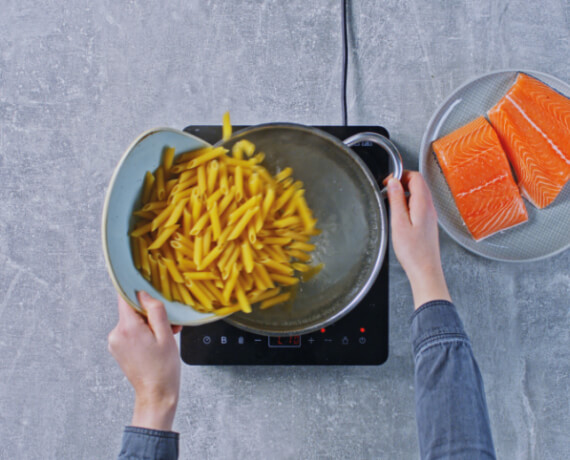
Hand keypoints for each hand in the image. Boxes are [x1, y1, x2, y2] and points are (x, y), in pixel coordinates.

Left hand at [108, 292, 181, 430]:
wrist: (156, 394)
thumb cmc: (163, 369)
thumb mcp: (165, 335)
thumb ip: (155, 311)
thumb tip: (145, 294)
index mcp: (127, 328)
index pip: (125, 297)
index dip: (138, 291)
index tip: (148, 290)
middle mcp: (116, 334)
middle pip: (131, 309)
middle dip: (150, 313)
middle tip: (167, 324)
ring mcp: (115, 342)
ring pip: (132, 320)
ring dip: (149, 323)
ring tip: (164, 336)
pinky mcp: (118, 348)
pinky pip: (131, 331)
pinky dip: (144, 332)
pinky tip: (156, 342)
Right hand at [387, 171, 450, 308]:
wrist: (425, 271)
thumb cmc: (413, 252)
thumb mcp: (399, 223)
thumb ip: (396, 200)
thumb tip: (393, 182)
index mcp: (423, 205)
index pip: (416, 177)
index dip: (401, 175)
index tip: (388, 182)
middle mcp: (430, 208)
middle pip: (419, 183)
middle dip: (402, 182)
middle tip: (388, 190)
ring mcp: (430, 216)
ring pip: (419, 194)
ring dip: (404, 193)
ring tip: (392, 202)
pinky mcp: (428, 223)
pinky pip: (419, 205)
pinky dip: (408, 203)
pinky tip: (399, 214)